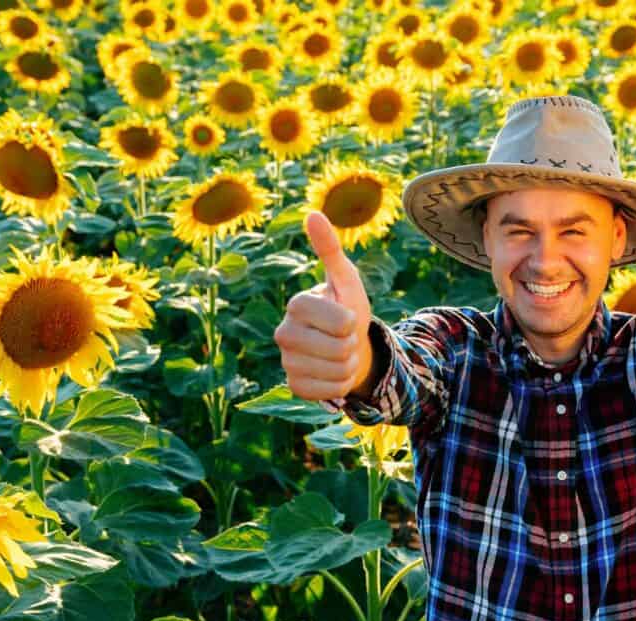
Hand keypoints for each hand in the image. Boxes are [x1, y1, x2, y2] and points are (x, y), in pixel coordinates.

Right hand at [273, 210, 373, 400]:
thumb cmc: (346, 308)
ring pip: (336, 371)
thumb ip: (330, 249)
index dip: (352, 321)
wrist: (347, 345)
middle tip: (344, 337)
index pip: (340, 321)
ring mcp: (286, 362)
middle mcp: (284, 333)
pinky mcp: (294, 386)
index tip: (346, 316)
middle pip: (338, 348)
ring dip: (349, 364)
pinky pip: (330, 392)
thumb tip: (313, 213)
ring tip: (341, 353)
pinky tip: (334, 372)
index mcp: (296, 304)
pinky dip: (342, 384)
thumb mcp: (346, 279)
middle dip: (352, 344)